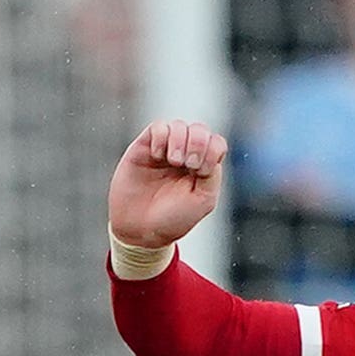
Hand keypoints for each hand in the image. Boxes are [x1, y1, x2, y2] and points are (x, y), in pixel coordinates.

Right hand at [109, 119, 227, 250]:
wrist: (139, 230)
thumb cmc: (172, 219)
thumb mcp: (203, 200)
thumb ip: (212, 174)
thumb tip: (209, 151)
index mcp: (202, 167)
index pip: (215, 142)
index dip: (212, 150)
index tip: (200, 171)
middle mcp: (184, 155)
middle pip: (199, 129)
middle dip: (197, 143)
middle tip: (188, 165)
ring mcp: (164, 150)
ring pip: (179, 126)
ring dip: (179, 140)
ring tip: (172, 160)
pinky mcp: (144, 148)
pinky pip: (157, 127)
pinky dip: (161, 137)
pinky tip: (157, 155)